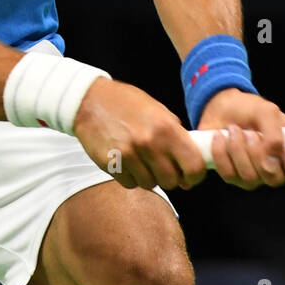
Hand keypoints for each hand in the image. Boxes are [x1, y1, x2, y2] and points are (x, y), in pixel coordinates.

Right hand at [72, 79, 206, 191]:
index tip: (190, 177)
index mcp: (166, 127)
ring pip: (150, 185)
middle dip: (170, 177)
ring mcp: (129, 155)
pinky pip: (130, 183)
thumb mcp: (158, 110)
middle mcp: (149, 143)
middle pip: (171, 181)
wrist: (89, 100)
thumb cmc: (126, 103)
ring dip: (149, 177)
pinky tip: (127, 162)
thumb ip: (176, 133)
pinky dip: (131, 177)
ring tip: (142, 161)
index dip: (195, 176)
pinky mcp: (111, 164)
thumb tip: (192, 158)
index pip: (193, 165)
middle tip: (163, 167)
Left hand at [197, 88, 284, 188]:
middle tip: (251, 133)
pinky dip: (222, 153)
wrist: (222, 107)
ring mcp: (256, 175)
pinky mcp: (234, 176)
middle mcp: (278, 168)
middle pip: (275, 179)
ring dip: (238, 149)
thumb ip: (275, 134)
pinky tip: (221, 138)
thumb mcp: (267, 112)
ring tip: (234, 130)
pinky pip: (230, 175)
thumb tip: (274, 156)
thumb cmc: (250, 109)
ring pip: (250, 178)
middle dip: (258, 153)